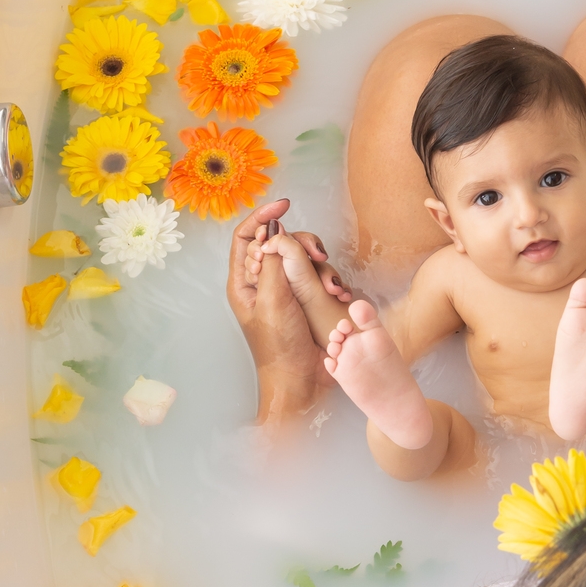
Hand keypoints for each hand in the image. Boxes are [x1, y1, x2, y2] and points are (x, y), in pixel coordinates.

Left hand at [226, 198, 327, 423]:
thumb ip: (273, 264)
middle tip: (318, 256)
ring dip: (323, 267)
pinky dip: (333, 282)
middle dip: (302, 243)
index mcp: (246, 283)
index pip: (247, 237)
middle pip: (282, 243)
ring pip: (306, 259)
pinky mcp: (312, 302)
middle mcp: (266, 284)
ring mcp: (291, 292)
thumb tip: (275, 233)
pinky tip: (340, 295)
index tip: (286, 205)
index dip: (263, 217)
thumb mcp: (272, 302)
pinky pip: (323, 279)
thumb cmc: (279, 349)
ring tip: (333, 287)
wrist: (303, 382)